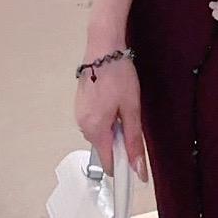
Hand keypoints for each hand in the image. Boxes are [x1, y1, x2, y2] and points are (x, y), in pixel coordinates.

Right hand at [75, 52, 148, 182]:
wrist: (103, 48)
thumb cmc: (118, 76)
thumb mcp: (132, 109)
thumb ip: (134, 142)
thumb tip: (138, 169)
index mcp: (95, 130)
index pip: (109, 163)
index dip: (124, 167)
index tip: (137, 168)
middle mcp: (83, 126)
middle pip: (105, 149)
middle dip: (119, 143)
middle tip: (132, 119)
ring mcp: (79, 116)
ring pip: (100, 135)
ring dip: (113, 130)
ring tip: (122, 106)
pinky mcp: (80, 107)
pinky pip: (95, 123)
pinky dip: (106, 120)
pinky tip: (113, 102)